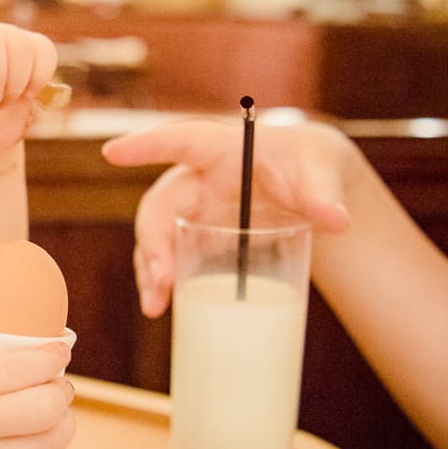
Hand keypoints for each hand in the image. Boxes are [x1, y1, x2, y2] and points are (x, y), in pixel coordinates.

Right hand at [101, 117, 353, 316]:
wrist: (310, 184)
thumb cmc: (310, 165)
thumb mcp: (322, 172)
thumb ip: (324, 194)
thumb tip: (336, 221)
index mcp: (223, 151)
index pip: (180, 141)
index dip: (146, 146)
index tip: (111, 153)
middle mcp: (197, 178)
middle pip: (161, 204)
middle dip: (153, 242)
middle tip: (161, 279)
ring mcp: (194, 209)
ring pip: (157, 236)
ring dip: (150, 270)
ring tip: (156, 306)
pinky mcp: (197, 235)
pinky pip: (169, 256)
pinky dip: (162, 281)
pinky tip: (163, 307)